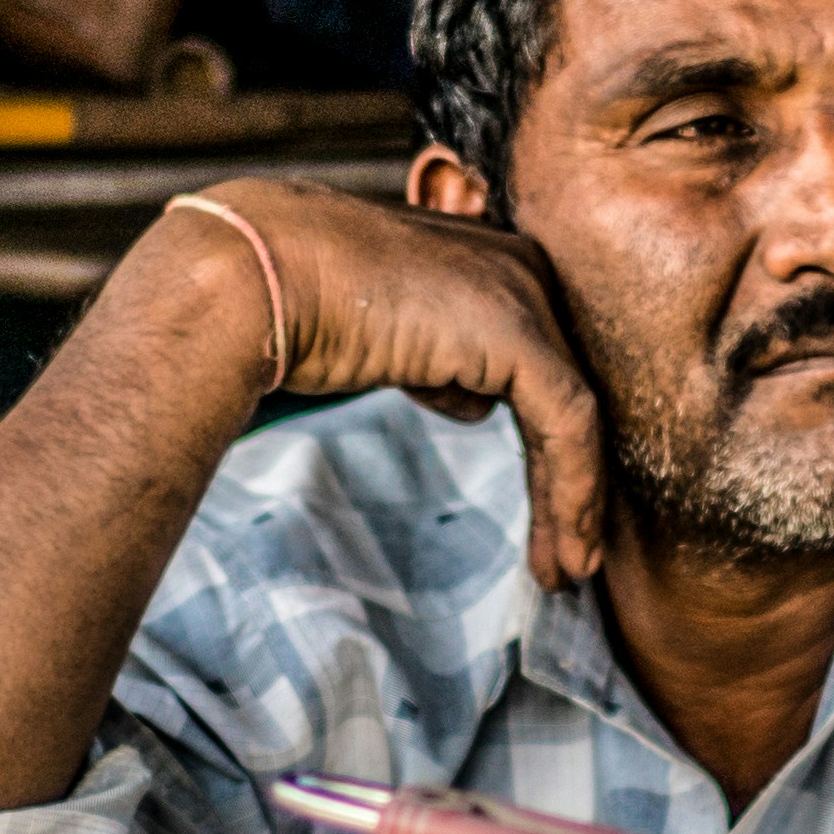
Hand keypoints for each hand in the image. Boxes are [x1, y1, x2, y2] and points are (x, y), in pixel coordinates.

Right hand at [152, 181, 608, 586]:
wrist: (259, 275)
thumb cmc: (298, 302)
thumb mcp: (390, 334)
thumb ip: (441, 360)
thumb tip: (471, 399)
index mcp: (496, 261)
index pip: (542, 373)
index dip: (551, 452)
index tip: (548, 521)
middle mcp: (524, 267)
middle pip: (565, 394)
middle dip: (571, 484)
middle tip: (571, 558)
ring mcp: (526, 293)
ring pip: (575, 416)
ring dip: (574, 504)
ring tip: (567, 572)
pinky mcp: (519, 330)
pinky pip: (567, 423)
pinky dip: (571, 493)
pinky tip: (565, 549)